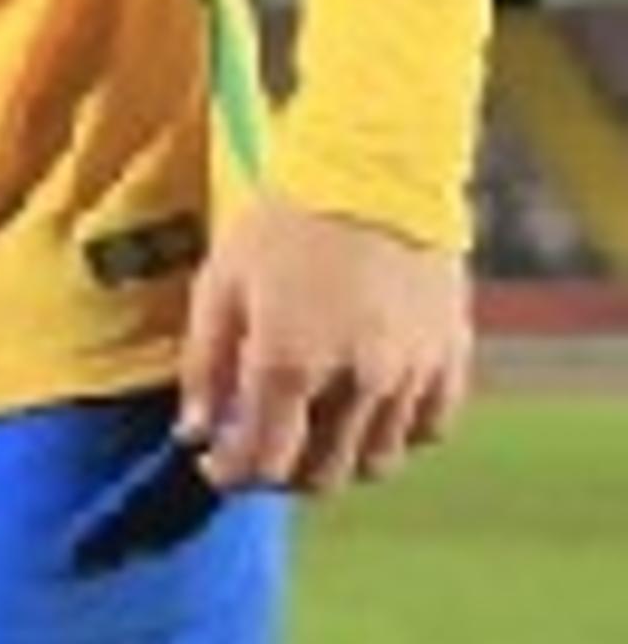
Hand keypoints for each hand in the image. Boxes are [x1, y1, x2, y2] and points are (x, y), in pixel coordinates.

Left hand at [172, 196, 474, 494]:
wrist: (377, 167)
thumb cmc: (286, 222)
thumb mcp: (221, 285)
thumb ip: (204, 367)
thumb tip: (193, 433)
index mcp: (290, 364)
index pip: (263, 463)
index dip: (232, 474)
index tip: (216, 461)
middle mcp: (358, 380)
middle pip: (322, 476)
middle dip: (282, 474)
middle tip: (262, 448)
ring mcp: (412, 372)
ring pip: (378, 461)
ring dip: (339, 460)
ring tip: (315, 431)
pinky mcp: (451, 354)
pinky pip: (430, 426)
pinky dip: (398, 432)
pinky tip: (370, 411)